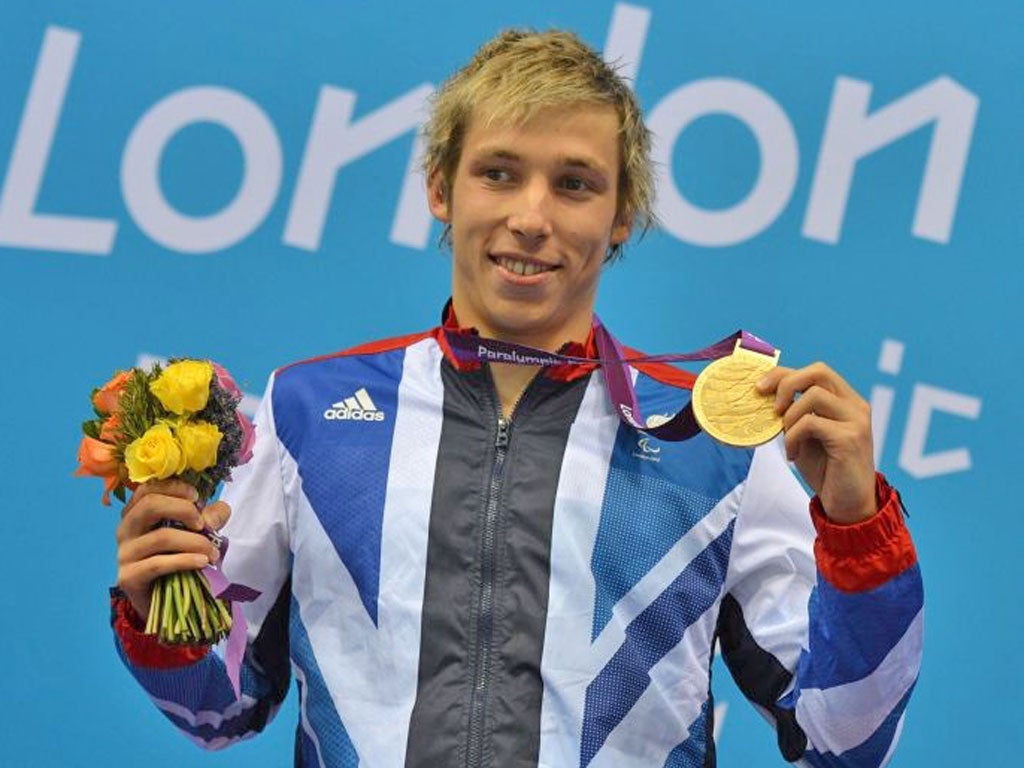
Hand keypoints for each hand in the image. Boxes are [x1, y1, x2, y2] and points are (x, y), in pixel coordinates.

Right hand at [115, 479, 230, 619]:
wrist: (163, 603)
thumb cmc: (177, 560)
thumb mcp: (196, 534)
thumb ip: (208, 518)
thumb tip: (220, 509)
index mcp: (136, 513)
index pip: (148, 488)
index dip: (174, 487)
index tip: (197, 497)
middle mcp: (125, 529)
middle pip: (149, 505)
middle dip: (183, 509)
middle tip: (203, 525)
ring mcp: (124, 553)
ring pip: (160, 537)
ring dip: (194, 542)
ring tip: (213, 552)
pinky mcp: (128, 577)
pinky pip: (158, 563)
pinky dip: (185, 561)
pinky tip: (202, 562)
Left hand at [757, 362, 875, 523]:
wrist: (848, 505)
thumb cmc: (826, 469)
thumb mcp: (804, 435)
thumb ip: (793, 413)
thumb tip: (764, 393)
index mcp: (846, 401)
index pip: (815, 371)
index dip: (784, 374)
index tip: (760, 388)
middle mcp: (855, 405)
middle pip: (819, 371)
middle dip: (786, 384)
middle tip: (772, 408)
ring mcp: (856, 420)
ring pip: (813, 396)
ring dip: (790, 417)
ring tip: (787, 440)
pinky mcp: (850, 437)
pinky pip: (810, 423)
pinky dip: (793, 437)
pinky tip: (793, 455)